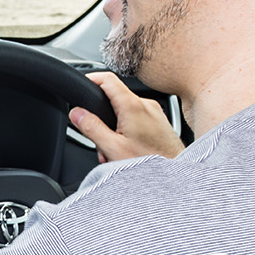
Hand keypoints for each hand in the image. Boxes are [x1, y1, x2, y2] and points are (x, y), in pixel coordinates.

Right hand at [70, 72, 184, 162]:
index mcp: (133, 106)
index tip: (81, 83)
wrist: (177, 176)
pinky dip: (127, 131)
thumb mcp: (113, 148)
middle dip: (101, 117)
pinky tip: (127, 150)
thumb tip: (76, 113)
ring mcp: (155, 112)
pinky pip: (137, 119)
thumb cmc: (151, 163)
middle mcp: (146, 105)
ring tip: (114, 151)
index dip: (91, 78)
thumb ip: (92, 128)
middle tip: (98, 140)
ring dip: (114, 128)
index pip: (107, 79)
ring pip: (125, 111)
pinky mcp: (160, 122)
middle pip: (115, 98)